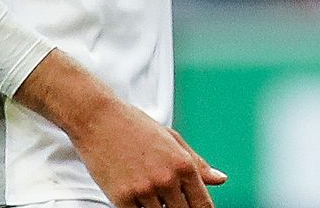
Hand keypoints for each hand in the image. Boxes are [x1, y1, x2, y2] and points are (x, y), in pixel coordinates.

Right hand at [70, 101, 226, 207]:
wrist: (99, 120)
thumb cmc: (135, 126)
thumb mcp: (173, 139)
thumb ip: (198, 163)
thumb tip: (220, 179)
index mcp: (184, 164)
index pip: (202, 204)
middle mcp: (167, 179)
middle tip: (170, 200)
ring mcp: (145, 190)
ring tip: (151, 193)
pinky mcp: (122, 198)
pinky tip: (138, 200)